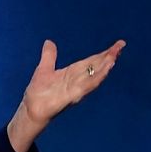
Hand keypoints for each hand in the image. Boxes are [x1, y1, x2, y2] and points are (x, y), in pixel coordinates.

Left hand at [7, 39, 125, 151]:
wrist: (30, 109)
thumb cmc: (38, 92)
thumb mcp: (44, 68)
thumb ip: (50, 55)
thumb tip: (49, 42)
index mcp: (72, 73)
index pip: (91, 61)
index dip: (104, 53)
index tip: (118, 45)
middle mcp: (77, 80)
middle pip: (96, 67)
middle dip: (109, 57)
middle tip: (121, 46)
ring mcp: (76, 88)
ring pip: (94, 76)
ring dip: (105, 67)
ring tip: (115, 57)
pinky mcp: (72, 96)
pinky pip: (87, 86)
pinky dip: (96, 78)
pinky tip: (104, 71)